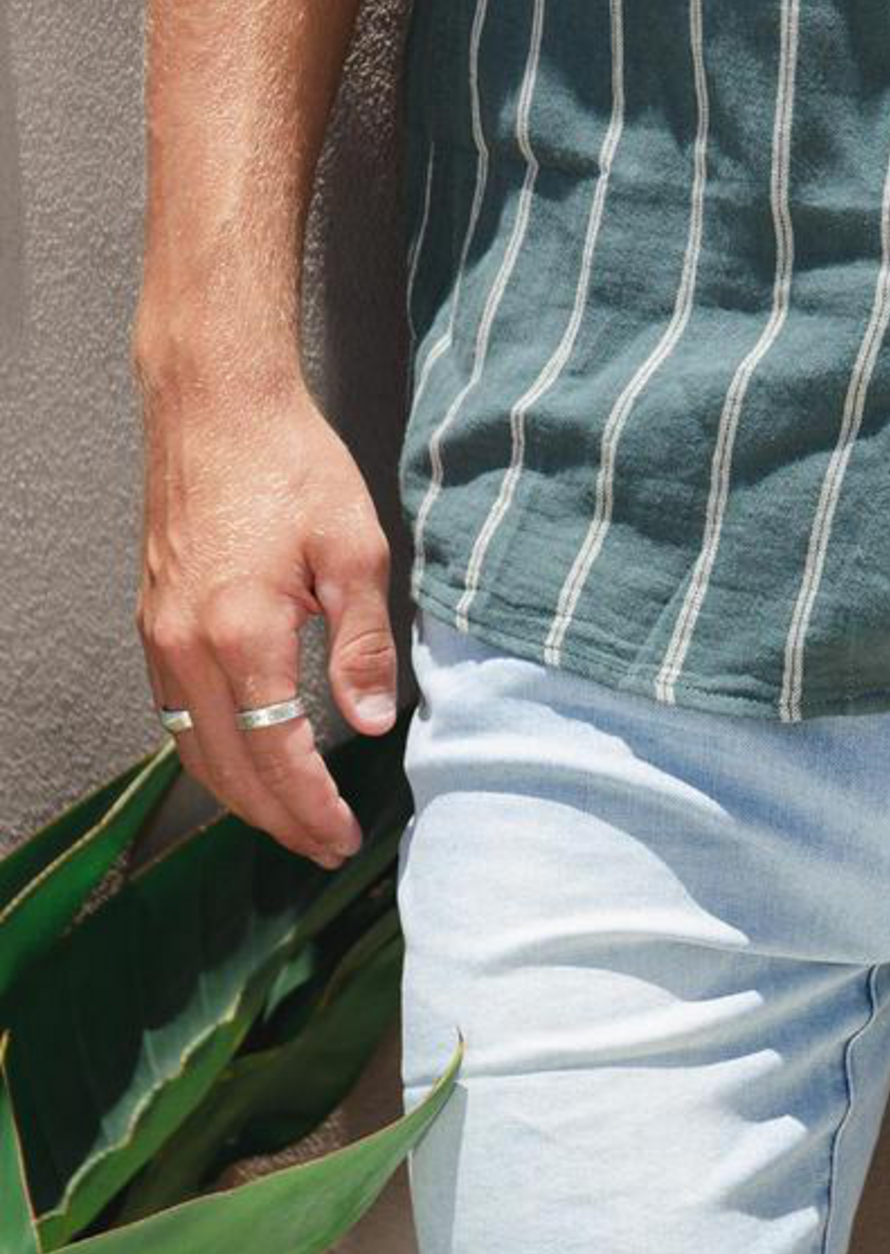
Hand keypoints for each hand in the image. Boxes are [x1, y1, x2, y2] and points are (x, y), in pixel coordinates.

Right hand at [133, 356, 397, 868]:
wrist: (215, 405)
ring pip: (193, 750)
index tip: (344, 837)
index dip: (314, 808)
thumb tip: (371, 722)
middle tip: (324, 848)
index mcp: (241, 634)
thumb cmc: (289, 466)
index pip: (279, 755)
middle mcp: (186, 645)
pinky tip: (248, 766)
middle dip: (279, 821)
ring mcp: (161, 636)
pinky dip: (212, 756)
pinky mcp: (154, 622)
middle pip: (229, 770)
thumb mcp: (355, 553)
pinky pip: (176, 716)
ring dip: (242, 797)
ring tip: (291, 824)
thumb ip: (364, 645)